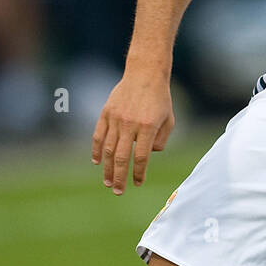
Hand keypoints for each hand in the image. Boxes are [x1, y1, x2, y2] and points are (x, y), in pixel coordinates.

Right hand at [91, 72, 174, 194]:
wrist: (145, 74)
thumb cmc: (160, 99)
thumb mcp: (169, 120)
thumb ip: (160, 141)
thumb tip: (148, 155)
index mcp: (147, 127)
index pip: (141, 157)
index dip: (138, 173)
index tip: (137, 183)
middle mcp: (130, 124)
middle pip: (122, 157)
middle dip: (120, 177)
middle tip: (118, 191)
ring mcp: (116, 118)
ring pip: (108, 149)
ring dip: (107, 168)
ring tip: (108, 181)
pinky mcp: (106, 113)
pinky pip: (98, 135)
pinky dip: (96, 150)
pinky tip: (97, 162)